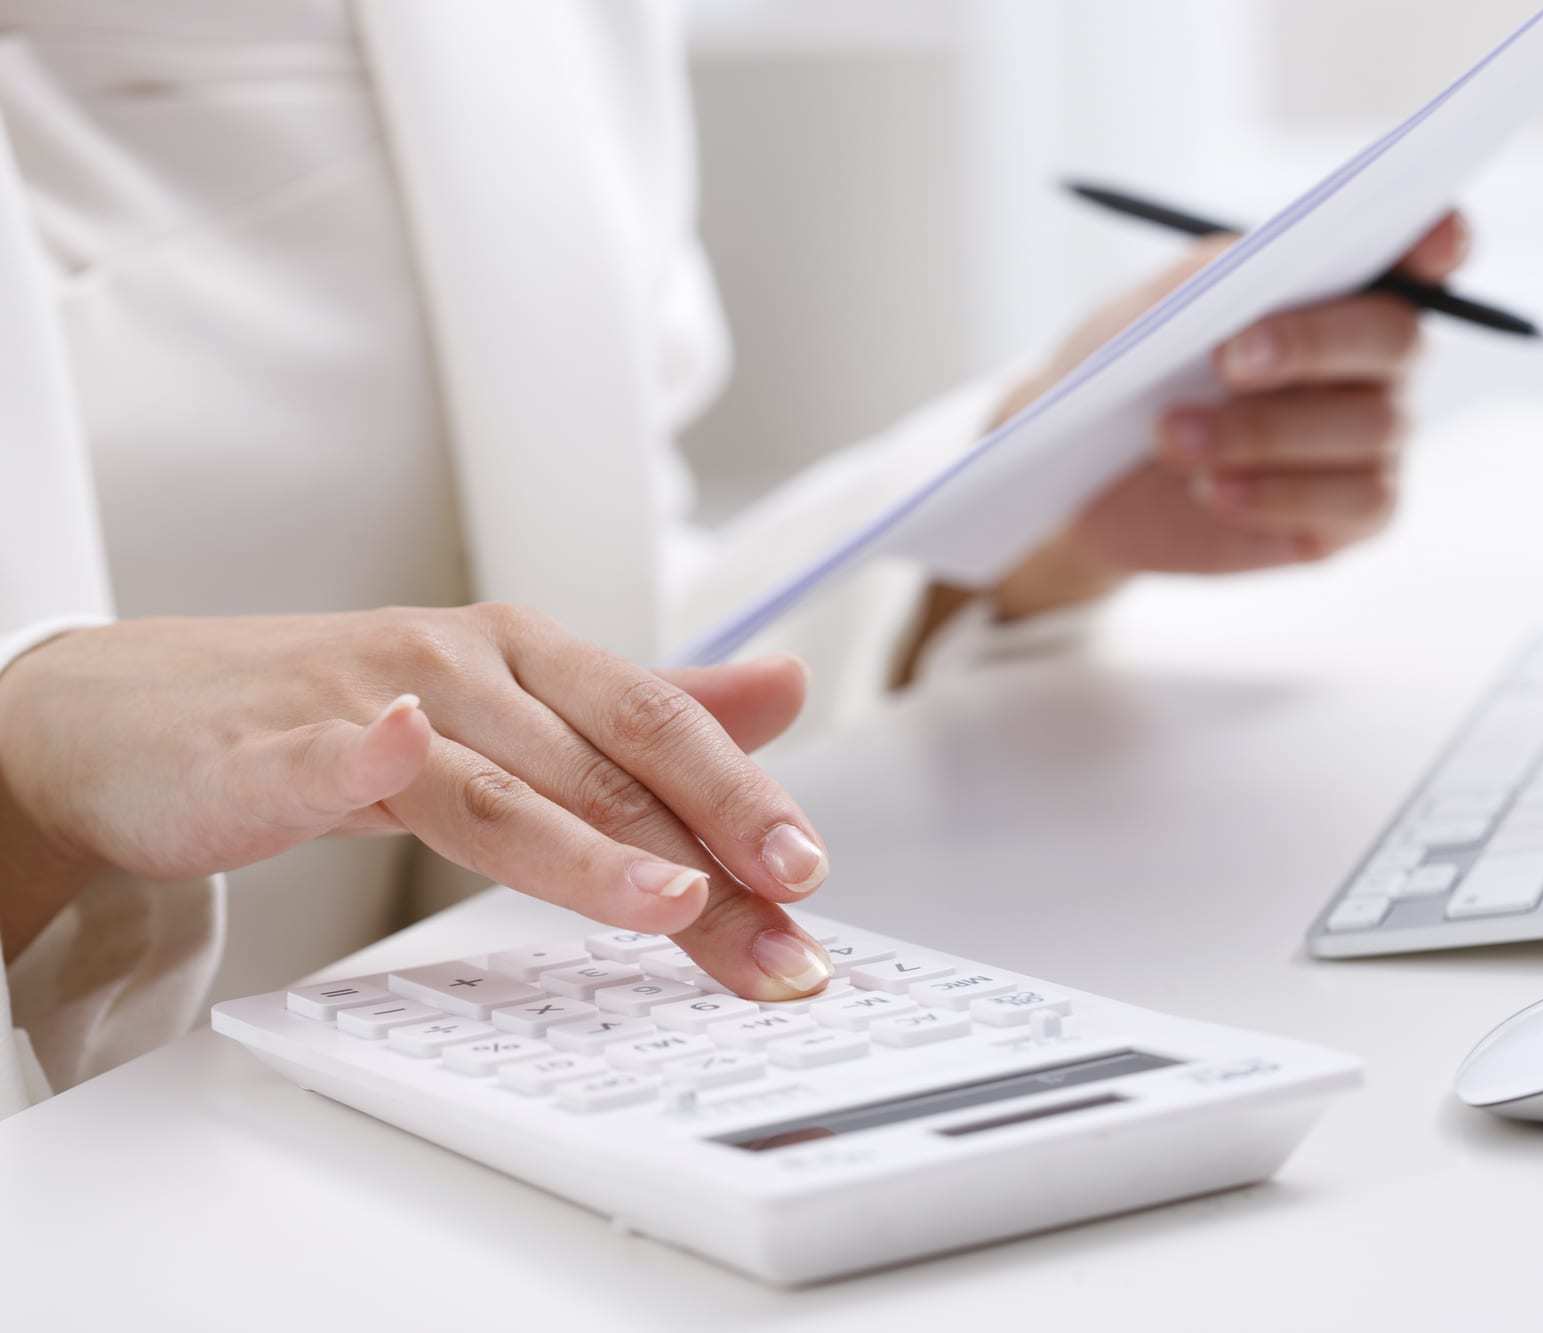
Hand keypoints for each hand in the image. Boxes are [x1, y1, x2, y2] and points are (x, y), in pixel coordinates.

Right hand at [0, 608, 834, 996]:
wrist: (147, 715)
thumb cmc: (350, 712)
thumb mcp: (519, 705)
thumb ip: (652, 714)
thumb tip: (784, 693)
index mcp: (534, 657)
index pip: (662, 731)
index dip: (743, 799)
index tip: (809, 877)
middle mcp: (469, 666)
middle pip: (605, 765)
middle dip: (707, 853)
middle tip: (780, 927)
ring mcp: (370, 699)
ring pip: (497, 782)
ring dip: (589, 843)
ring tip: (671, 899)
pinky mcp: (272, 746)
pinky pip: (328, 752)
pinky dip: (364, 753)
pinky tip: (397, 751)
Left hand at [989, 212, 1469, 617]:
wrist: (1091, 474)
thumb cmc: (1135, 367)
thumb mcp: (1152, 309)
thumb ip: (1214, 276)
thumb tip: (1265, 266)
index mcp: (1343, 283)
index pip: (1422, 252)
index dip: (1439, 241)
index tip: (1432, 241)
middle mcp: (1379, 358)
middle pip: (1396, 338)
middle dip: (1311, 344)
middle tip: (1227, 361)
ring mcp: (1377, 437)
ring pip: (1369, 426)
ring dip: (1264, 431)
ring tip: (1171, 437)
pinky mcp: (1356, 514)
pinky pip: (1356, 502)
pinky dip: (1277, 493)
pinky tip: (1212, 489)